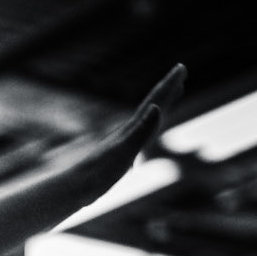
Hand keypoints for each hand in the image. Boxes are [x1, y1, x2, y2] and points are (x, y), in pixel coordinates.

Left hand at [51, 64, 185, 213]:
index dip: (169, 85)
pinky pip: (138, 136)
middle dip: (167, 89)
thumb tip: (156, 107)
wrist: (75, 188)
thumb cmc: (99, 173)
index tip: (181, 67)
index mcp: (132, 129)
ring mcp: (123, 143)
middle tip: (181, 71)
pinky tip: (145, 131)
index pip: (154, 101)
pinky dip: (147, 129)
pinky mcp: (118, 156)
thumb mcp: (124, 151)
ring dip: (159, 106)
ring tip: (169, 97)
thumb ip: (141, 130)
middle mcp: (128, 132)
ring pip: (145, 119)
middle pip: (151, 105)